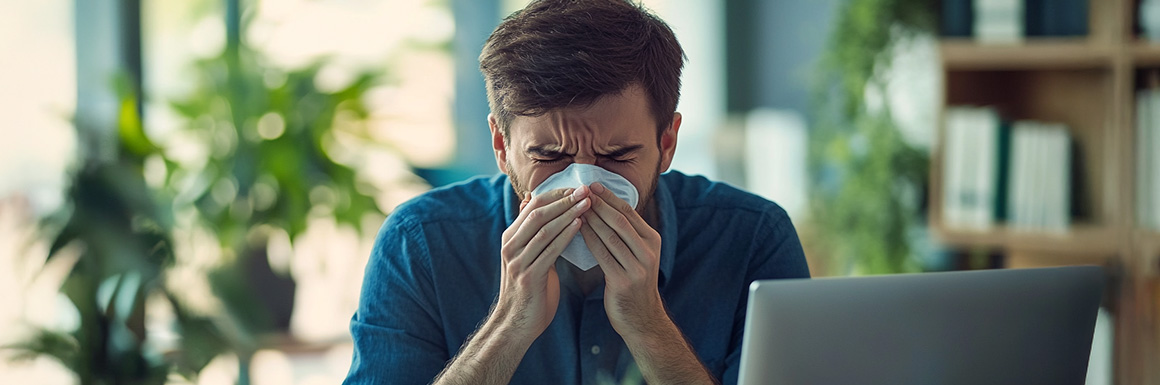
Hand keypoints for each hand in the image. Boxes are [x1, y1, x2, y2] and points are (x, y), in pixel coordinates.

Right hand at [494, 185, 590, 341]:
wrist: (517, 323)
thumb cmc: (529, 289)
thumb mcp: (527, 256)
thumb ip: (531, 233)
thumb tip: (531, 203)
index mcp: (511, 238)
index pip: (533, 206)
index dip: (555, 194)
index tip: (577, 187)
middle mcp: (511, 246)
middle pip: (538, 213)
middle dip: (563, 199)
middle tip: (585, 189)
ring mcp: (518, 261)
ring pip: (544, 229)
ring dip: (567, 214)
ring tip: (587, 203)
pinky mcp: (528, 276)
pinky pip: (549, 251)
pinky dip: (565, 236)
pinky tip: (580, 226)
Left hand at [578, 182, 664, 336]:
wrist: (641, 319)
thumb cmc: (632, 283)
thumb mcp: (637, 255)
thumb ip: (627, 234)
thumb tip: (606, 207)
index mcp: (652, 240)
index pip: (629, 212)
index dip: (610, 197)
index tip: (592, 184)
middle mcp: (648, 251)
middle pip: (620, 220)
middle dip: (598, 203)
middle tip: (579, 190)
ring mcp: (638, 267)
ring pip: (610, 236)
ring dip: (590, 219)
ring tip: (574, 207)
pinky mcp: (624, 281)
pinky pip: (602, 255)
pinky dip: (588, 240)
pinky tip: (575, 231)